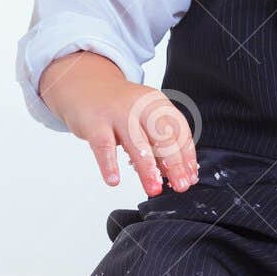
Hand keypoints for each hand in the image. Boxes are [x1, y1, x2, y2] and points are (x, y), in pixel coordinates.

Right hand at [38, 51, 198, 195]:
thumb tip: (174, 174)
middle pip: (162, 137)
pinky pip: (103, 146)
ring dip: (147, 169)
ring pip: (136, 143)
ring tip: (154, 189)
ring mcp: (117, 113)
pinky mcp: (95, 122)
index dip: (187, 156)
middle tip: (180, 186)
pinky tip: (114, 180)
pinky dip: (109, 164)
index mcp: (157, 104)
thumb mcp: (143, 119)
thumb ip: (157, 144)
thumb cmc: (119, 107)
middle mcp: (140, 106)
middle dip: (174, 164)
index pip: (179, 131)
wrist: (85, 86)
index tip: (191, 177)